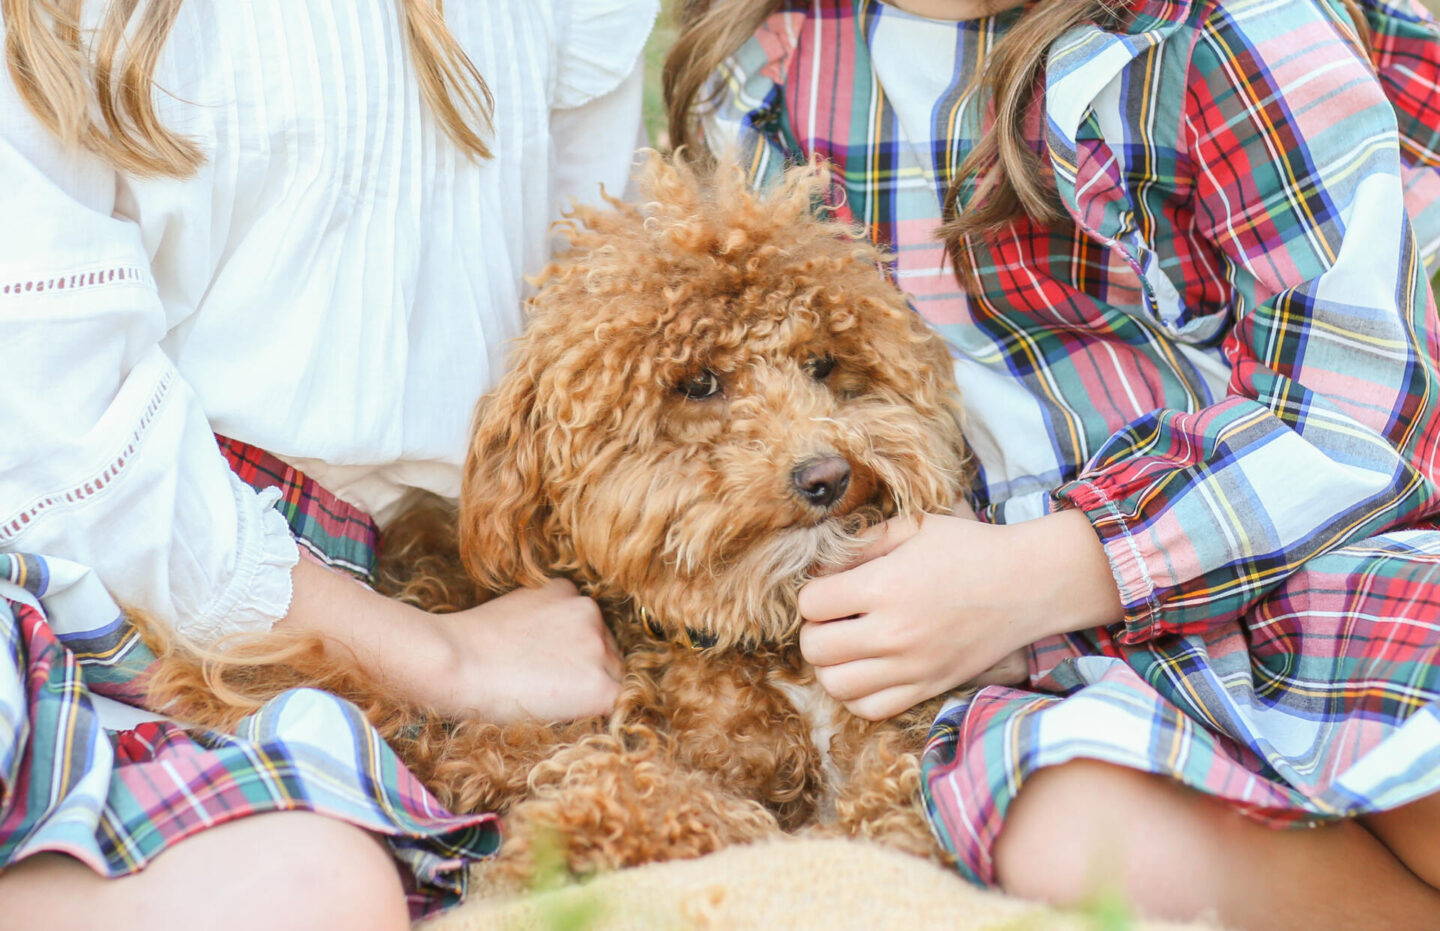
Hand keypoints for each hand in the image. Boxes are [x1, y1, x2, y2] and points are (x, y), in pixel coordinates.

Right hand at [281, 560, 620, 723]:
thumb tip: (553, 644)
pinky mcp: (602, 686)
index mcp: (567, 591)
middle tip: (543, 687)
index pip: (585, 627)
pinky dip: (591, 714)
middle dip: (583, 669)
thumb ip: (543, 618)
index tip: (547, 669)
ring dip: (587, 690)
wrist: (455, 664)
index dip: (569, 653)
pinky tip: (560, 714)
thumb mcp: (512, 610)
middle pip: (603, 650)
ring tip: (544, 698)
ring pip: (610, 676)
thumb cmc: (469, 645)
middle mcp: (590, 611)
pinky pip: (611, 705)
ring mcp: (599, 647)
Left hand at [797, 509, 1120, 719]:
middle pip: (815, 648)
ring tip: (846, 646)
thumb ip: (861, 544)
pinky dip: (857, 695)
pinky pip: (871, 709)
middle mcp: (893, 632)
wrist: (1028, 583)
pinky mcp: (929, 687)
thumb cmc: (970, 548)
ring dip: (830, 665)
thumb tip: (821, 569)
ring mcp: (912, 666)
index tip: (830, 587)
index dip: (813, 593)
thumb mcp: (912, 527)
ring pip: (836, 686)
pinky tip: (867, 670)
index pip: (811, 603)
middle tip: (833, 618)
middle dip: (815, 630)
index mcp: (884, 586)